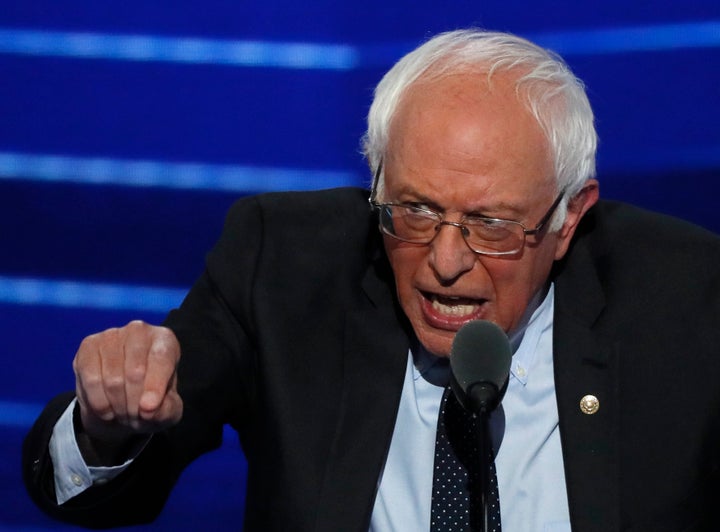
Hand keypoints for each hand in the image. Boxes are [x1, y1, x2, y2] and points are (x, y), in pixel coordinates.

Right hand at [73, 320, 182, 444]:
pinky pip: (91, 380)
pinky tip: (106, 409)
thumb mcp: (168, 410)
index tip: (148, 409)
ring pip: (112, 380)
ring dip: (117, 406)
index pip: (161, 358)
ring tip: (123, 413)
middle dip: (135, 404)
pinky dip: (99, 403)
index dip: (154, 386)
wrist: (121, 401)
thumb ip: (167, 409)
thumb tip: (149, 408)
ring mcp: (111, 335)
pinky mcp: (88, 346)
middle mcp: (139, 330)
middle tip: (135, 417)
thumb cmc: (150, 400)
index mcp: (165, 339)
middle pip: (135, 372)